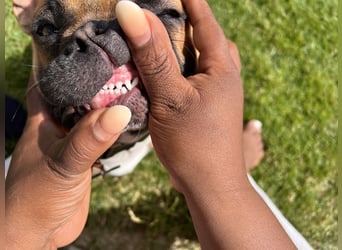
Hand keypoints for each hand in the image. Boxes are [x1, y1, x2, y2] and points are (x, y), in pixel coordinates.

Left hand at [5, 73, 130, 247]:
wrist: (39, 233)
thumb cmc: (35, 197)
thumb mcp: (63, 163)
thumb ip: (89, 138)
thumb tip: (121, 111)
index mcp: (43, 117)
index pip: (52, 78)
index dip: (69, 61)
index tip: (94, 46)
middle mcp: (58, 123)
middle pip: (78, 93)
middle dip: (98, 80)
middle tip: (123, 63)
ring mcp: (73, 139)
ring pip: (93, 113)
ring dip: (109, 103)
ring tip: (133, 84)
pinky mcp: (86, 155)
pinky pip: (102, 134)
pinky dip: (115, 126)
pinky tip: (131, 118)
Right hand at [116, 0, 244, 192]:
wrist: (211, 185)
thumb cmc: (195, 144)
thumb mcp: (171, 97)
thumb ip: (153, 56)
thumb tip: (131, 10)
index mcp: (222, 66)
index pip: (204, 20)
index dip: (188, 0)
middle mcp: (223, 74)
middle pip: (202, 36)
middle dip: (180, 22)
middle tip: (153, 15)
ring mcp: (216, 90)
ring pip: (196, 56)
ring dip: (177, 46)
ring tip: (152, 40)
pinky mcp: (206, 104)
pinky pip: (191, 75)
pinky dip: (175, 68)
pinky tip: (158, 72)